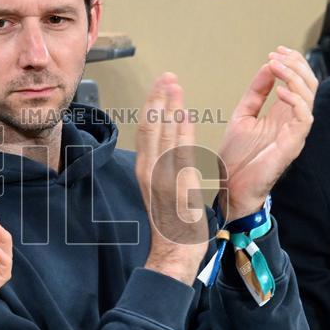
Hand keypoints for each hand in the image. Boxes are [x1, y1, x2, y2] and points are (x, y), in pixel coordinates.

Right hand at [135, 73, 208, 285]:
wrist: (173, 253)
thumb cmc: (172, 227)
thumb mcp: (160, 193)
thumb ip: (163, 171)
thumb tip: (167, 152)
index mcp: (145, 172)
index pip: (145, 132)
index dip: (151, 108)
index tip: (158, 90)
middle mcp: (149, 171)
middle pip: (151, 127)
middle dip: (158, 99)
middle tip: (166, 77)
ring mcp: (162, 177)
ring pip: (163, 133)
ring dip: (169, 106)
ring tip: (173, 85)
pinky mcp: (176, 184)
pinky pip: (179, 150)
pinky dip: (180, 129)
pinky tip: (184, 113)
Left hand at [218, 47, 316, 219]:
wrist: (230, 187)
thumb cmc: (237, 156)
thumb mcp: (243, 115)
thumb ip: (256, 92)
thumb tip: (267, 66)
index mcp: (282, 113)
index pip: (299, 81)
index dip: (291, 63)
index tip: (275, 51)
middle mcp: (292, 121)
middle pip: (309, 84)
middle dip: (295, 64)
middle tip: (277, 54)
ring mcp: (295, 132)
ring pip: (309, 96)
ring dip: (293, 77)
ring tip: (276, 66)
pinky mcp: (293, 145)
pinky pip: (304, 117)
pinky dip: (294, 100)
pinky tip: (280, 90)